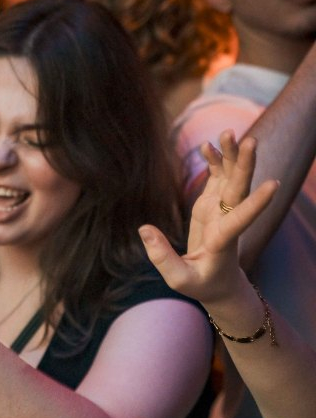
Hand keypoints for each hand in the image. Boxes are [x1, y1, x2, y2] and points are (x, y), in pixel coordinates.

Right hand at [138, 131, 278, 307]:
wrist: (219, 282)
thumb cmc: (201, 285)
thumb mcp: (179, 280)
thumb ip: (161, 257)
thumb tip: (144, 229)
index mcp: (222, 240)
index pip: (240, 221)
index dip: (255, 204)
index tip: (274, 186)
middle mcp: (227, 220)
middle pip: (238, 189)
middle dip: (244, 165)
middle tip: (250, 141)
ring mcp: (221, 210)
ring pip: (231, 178)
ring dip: (231, 155)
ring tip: (228, 132)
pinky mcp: (213, 205)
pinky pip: (218, 178)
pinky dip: (216, 161)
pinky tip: (209, 145)